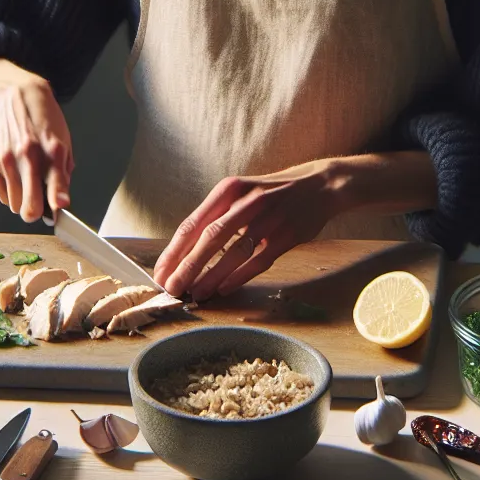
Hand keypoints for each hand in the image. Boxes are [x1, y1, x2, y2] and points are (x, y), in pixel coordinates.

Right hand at [0, 59, 72, 222]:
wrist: (14, 97)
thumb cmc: (43, 123)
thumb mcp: (63, 143)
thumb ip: (63, 175)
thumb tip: (60, 204)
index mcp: (52, 150)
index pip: (55, 187)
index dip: (56, 205)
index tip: (57, 214)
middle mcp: (27, 155)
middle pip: (28, 208)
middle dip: (35, 212)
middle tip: (39, 206)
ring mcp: (4, 160)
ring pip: (13, 205)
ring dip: (22, 199)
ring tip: (26, 180)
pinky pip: (1, 194)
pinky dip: (9, 189)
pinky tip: (14, 171)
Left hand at [152, 160, 344, 300]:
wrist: (319, 185)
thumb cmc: (270, 194)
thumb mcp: (240, 194)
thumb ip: (216, 217)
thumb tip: (183, 253)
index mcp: (229, 189)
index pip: (194, 223)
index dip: (174, 250)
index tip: (160, 272)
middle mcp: (247, 201)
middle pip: (211, 237)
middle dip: (188, 266)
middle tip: (171, 288)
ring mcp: (270, 218)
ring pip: (235, 251)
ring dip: (212, 275)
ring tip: (196, 293)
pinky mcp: (288, 234)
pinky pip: (259, 259)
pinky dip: (240, 276)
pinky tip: (225, 289)